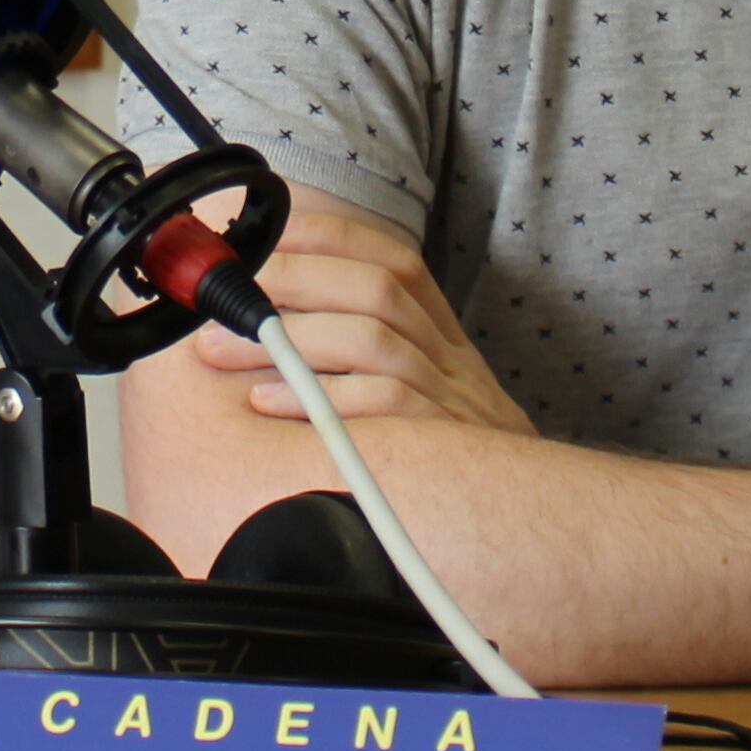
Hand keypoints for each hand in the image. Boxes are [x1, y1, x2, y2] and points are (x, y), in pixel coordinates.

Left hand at [173, 190, 534, 438]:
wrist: (529, 516)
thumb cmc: (449, 450)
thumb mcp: (422, 389)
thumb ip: (362, 353)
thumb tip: (268, 325)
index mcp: (441, 335)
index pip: (394, 262)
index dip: (333, 238)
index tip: (269, 235)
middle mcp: (449, 357)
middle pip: (378, 290)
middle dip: (294, 280)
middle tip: (224, 292)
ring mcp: (450, 399)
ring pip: (373, 340)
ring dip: (289, 338)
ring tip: (222, 349)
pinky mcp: (440, 443)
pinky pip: (381, 406)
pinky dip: (317, 399)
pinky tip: (265, 402)